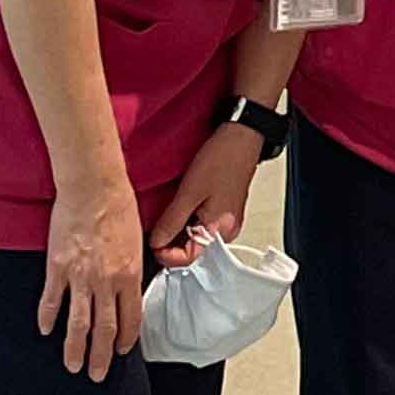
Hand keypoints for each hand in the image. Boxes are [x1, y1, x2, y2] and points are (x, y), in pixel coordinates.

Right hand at [37, 174, 148, 379]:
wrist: (94, 186)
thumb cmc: (120, 206)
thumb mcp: (137, 240)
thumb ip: (132, 268)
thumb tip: (128, 288)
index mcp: (130, 274)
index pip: (130, 318)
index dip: (125, 339)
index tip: (120, 351)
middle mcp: (106, 281)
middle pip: (104, 329)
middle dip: (100, 356)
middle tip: (96, 374)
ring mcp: (79, 276)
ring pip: (77, 322)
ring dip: (74, 348)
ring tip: (72, 365)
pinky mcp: (57, 267)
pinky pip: (51, 300)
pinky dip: (47, 318)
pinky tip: (45, 330)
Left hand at [147, 121, 264, 267]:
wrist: (242, 135)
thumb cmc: (223, 159)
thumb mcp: (189, 192)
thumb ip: (171, 222)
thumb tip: (156, 242)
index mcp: (220, 231)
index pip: (188, 259)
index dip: (166, 255)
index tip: (152, 244)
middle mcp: (227, 230)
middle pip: (193, 249)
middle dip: (171, 241)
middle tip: (157, 226)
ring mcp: (227, 220)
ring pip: (196, 236)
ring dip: (179, 229)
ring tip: (170, 210)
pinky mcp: (225, 209)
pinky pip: (203, 223)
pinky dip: (189, 219)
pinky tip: (182, 204)